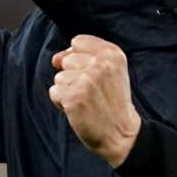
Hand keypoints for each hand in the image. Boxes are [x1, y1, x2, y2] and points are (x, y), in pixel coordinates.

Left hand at [49, 36, 141, 167]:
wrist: (122, 134)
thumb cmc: (113, 102)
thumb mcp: (111, 72)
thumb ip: (85, 57)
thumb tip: (55, 58)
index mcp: (113, 54)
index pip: (78, 42)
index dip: (79, 58)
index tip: (92, 74)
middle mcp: (101, 64)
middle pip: (67, 60)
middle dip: (73, 77)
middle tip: (93, 93)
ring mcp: (87, 80)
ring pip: (59, 77)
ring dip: (68, 91)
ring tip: (87, 102)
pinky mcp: (74, 97)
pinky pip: (54, 92)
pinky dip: (62, 103)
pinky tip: (79, 110)